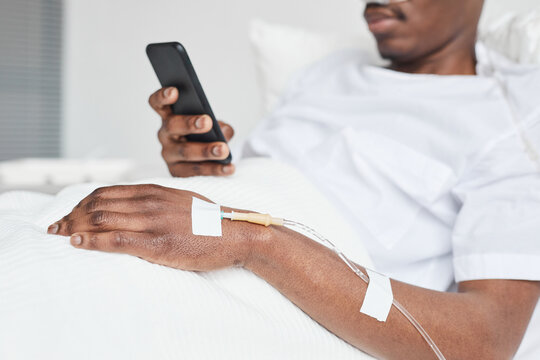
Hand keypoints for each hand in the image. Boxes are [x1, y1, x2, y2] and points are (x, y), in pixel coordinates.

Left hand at [46, 185, 258, 270]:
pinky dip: (92, 241)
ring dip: (75, 227)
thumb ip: (157, 199)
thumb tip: (136, 205)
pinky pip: (116, 240)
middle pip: (98, 204)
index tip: (69, 213)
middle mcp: (150, 202)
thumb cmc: (211, 220)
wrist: (235, 233)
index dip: (81, 203)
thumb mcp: (182, 200)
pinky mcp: (158, 243)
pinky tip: (77, 243)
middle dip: (71, 215)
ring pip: (102, 219)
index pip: (106, 192)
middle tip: (55, 226)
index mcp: (154, 191)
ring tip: (59, 234)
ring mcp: (153, 221)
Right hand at [149, 87, 235, 176]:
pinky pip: (196, 171)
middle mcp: (165, 134)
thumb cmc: (205, 136)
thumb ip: (219, 126)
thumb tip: (223, 131)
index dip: (162, 97)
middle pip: (172, 126)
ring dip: (206, 151)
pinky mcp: (177, 173)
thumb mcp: (213, 127)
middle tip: (207, 121)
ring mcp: (169, 155)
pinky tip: (229, 167)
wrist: (205, 160)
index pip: (158, 104)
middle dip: (189, 123)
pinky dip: (214, 169)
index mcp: (169, 116)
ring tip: (224, 150)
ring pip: (185, 152)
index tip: (174, 91)